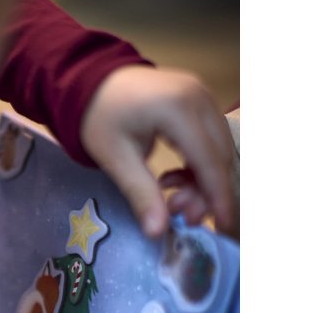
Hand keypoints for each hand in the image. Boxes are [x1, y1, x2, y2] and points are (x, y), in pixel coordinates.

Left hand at [81, 65, 236, 237]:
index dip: (217, 195)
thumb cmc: (100, 116)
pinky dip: (199, 165)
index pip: (209, 159)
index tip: (221, 225)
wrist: (91, 81)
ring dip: (203, 180)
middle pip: (220, 155)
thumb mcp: (116, 158)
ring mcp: (203, 95)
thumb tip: (157, 232)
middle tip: (182, 216)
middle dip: (207, 191)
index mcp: (178, 108)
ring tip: (173, 200)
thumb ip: (141, 193)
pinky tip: (173, 178)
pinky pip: (211, 139)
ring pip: (219, 149)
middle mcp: (199, 97)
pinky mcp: (200, 100)